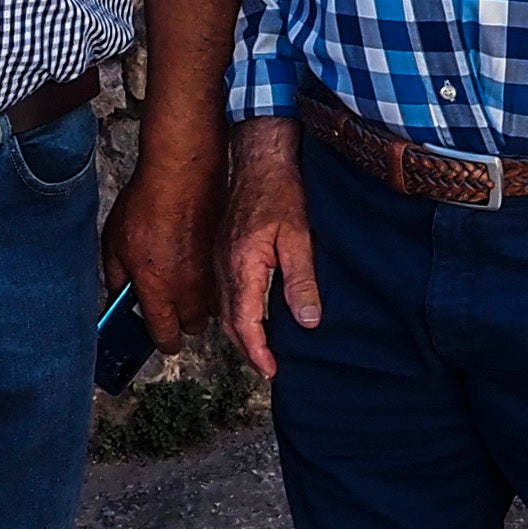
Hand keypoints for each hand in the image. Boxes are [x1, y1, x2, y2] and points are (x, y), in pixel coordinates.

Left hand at [105, 137, 222, 342]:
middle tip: (169, 305)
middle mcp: (189, 288)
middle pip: (193, 327)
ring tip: (183, 281)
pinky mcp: (225, 258)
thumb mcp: (113, 243)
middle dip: (182, 321)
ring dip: (199, 301)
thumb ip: (116, 279)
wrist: (183, 174)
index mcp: (158, 289)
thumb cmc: (147, 203)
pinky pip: (220, 281)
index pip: (165, 336)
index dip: (162, 340)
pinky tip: (195, 262)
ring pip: (210, 305)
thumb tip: (119, 298)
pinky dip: (210, 280)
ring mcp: (211, 273)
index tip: (159, 336)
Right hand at [217, 120, 320, 377]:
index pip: (245, 322)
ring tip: (262, 349)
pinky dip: (236, 312)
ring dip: (241, 332)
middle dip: (248, 348)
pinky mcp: (221, 251)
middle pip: (229, 322)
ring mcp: (219, 259)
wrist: (258, 158)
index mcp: (241, 266)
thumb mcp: (299, 237)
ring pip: (224, 309)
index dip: (257, 351)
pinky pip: (223, 292)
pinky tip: (252, 314)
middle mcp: (223, 267)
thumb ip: (302, 282)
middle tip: (268, 367)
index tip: (271, 370)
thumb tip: (308, 322)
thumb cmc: (280, 192)